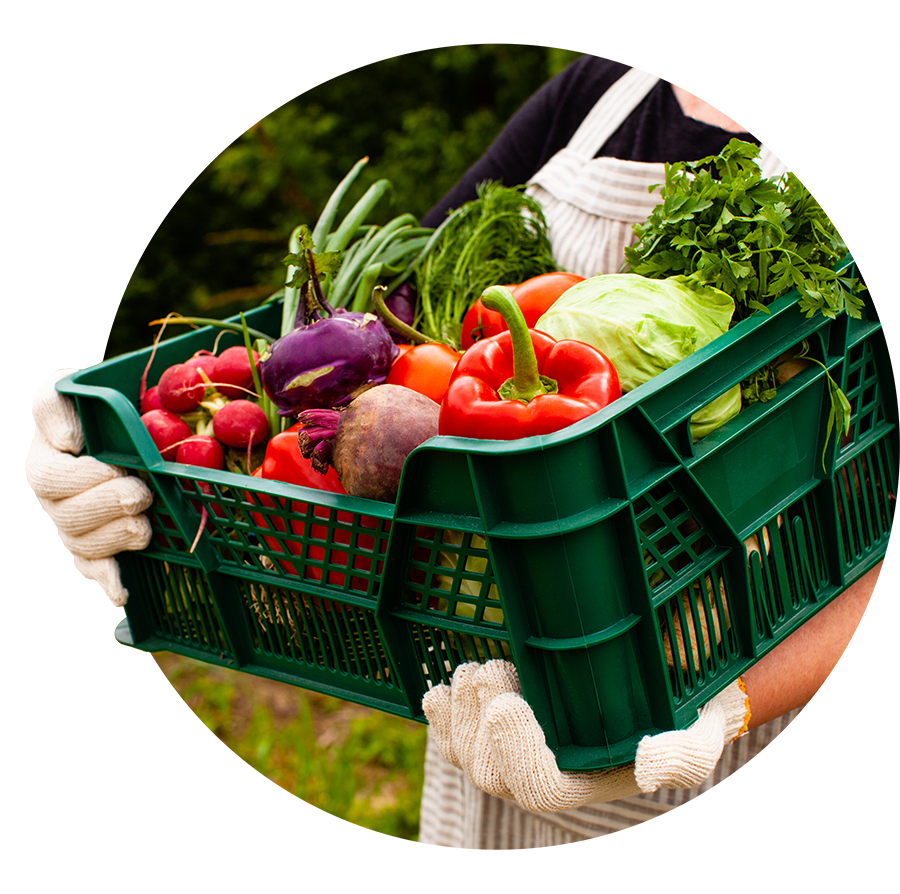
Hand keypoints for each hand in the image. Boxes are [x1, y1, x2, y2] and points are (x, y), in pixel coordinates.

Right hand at [27, 369, 152, 604]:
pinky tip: (122, 591)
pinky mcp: (97, 547)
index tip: (116, 469)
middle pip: (70, 518)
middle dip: (108, 507)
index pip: (53, 479)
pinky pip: (96, 570)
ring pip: (86, 546)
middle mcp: (56, 502)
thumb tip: (66, 440)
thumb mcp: (63, 391)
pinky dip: (109, 580)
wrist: (110, 429)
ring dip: (117, 538)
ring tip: (143, 525)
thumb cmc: (87, 408)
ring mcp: (75, 528)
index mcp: (46, 465)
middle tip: (139, 494)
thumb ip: (54, 405)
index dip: (85, 479)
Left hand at [423, 659, 749, 812]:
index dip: (515, 752)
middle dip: (482, 715)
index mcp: (582, 783)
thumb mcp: (697, 734)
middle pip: (489, 770)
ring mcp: (510, 758)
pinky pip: (449, 737)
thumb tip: (649, 764)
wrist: (649, 692)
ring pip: (463, 750)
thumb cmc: (674, 714)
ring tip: (482, 670)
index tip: (510, 704)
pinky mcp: (488, 733)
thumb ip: (684, 753)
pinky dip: (441, 712)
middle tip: (497, 668)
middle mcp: (540, 778)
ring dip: (462, 705)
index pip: (537, 787)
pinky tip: (440, 691)